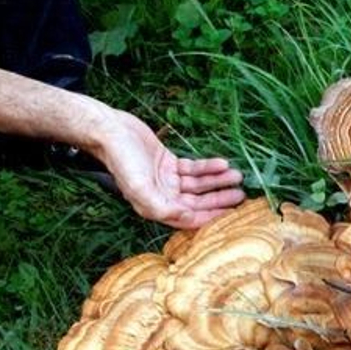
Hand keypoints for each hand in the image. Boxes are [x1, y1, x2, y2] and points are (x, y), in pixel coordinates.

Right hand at [90, 109, 244, 228]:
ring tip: (237, 176)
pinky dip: (208, 167)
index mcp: (154, 207)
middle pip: (198, 203)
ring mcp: (166, 180)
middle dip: (220, 199)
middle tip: (241, 195)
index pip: (189, 218)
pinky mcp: (169, 163)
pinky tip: (222, 163)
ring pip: (198, 185)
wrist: (109, 130)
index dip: (210, 218)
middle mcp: (162, 196)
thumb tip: (186, 217)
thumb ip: (161, 206)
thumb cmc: (121, 159)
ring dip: (217, 181)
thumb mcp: (139, 186)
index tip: (231, 215)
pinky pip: (194, 169)